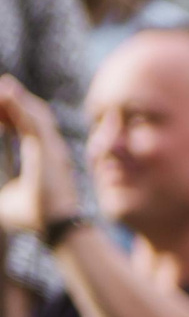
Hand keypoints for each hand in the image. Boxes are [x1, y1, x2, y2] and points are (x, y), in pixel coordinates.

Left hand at [0, 77, 80, 234]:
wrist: (56, 227)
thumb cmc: (34, 217)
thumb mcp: (6, 199)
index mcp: (43, 155)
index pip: (27, 124)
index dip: (11, 112)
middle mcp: (51, 147)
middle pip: (32, 113)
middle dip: (12, 101)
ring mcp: (53, 147)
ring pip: (35, 112)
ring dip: (15, 99)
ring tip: (1, 88)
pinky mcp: (50, 150)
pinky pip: (33, 121)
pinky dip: (20, 106)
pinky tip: (7, 92)